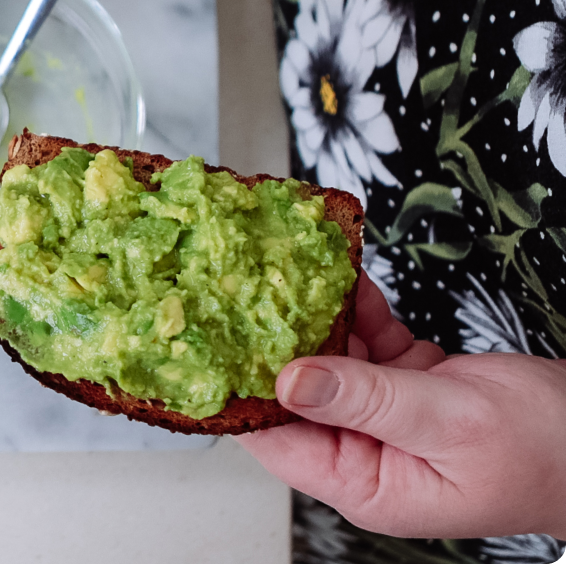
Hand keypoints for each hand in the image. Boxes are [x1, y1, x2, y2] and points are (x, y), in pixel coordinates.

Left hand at [236, 272, 565, 539]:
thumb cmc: (547, 452)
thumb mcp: (450, 420)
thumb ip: (368, 398)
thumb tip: (289, 380)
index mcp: (366, 484)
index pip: (276, 438)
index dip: (244, 386)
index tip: (217, 335)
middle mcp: (365, 453)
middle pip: (294, 391)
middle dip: (275, 337)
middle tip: (247, 281)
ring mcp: (383, 418)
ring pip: (327, 357)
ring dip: (315, 314)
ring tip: (292, 266)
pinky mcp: (405, 385)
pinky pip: (364, 341)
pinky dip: (356, 310)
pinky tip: (345, 278)